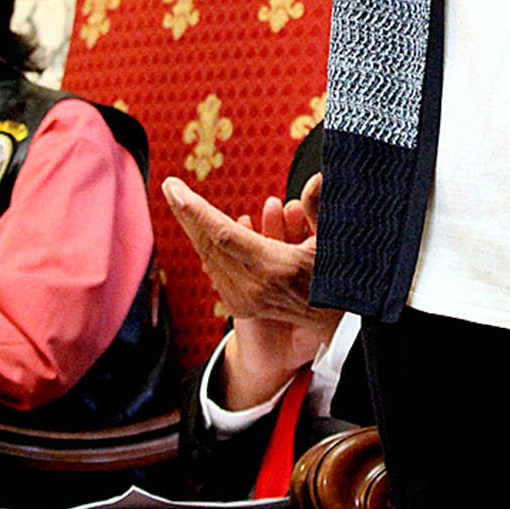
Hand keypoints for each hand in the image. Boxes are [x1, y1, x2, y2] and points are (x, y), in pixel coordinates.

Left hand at [162, 172, 326, 325]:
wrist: (334, 328)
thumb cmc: (338, 280)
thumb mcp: (335, 244)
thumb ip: (321, 210)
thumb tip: (316, 180)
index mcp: (274, 267)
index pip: (222, 234)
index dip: (196, 210)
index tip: (175, 188)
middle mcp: (253, 286)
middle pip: (208, 243)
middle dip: (187, 212)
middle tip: (171, 187)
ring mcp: (244, 299)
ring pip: (209, 257)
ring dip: (196, 228)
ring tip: (185, 203)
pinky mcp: (241, 306)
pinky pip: (215, 270)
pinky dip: (210, 247)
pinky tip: (207, 230)